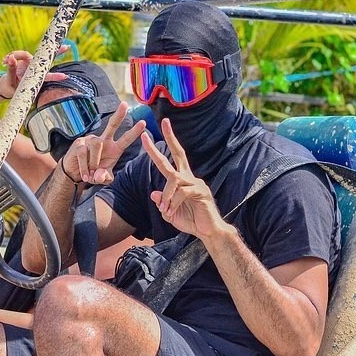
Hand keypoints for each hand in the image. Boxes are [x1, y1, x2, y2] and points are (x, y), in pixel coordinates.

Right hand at [2, 46, 70, 96]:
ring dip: (15, 55)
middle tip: (67, 47)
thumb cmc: (12, 86)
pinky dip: (10, 56)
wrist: (7, 85)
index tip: (65, 76)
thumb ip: (11, 69)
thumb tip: (11, 58)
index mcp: (35, 78)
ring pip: (24, 54)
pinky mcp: (24, 58)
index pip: (47, 76)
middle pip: (46, 58)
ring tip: (4, 61)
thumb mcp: (10, 80)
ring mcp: (30, 62)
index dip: (55, 76)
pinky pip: (17, 53)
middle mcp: (35, 68)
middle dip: (56, 52)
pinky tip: (3, 61)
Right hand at [61, 102, 145, 184]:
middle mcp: (104, 141)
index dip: (134, 132)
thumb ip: (104, 177)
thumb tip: (99, 176)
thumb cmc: (92, 173)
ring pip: (97, 144)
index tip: (143, 123)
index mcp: (114, 149)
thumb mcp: (102, 178)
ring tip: (91, 175)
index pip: (125, 139)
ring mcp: (90, 140)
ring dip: (94, 162)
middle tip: (125, 104)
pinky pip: (83, 153)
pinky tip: (85, 175)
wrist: (75, 173)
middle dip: (119, 115)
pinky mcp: (79, 143)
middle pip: (112, 125)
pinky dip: (85, 168)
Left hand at [142, 118, 225, 238]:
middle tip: (162, 123)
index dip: (158, 149)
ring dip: (166, 195)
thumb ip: (162, 203)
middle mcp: (189, 177)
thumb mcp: (169, 214)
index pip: (169, 161)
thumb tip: (154, 193)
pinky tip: (171, 212)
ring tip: (165, 210)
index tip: (147, 135)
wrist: (208, 232)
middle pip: (179, 153)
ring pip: (174, 178)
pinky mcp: (201, 191)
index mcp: (181, 181)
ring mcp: (197, 183)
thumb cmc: (191, 221)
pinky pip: (182, 192)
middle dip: (170, 137)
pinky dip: (173, 202)